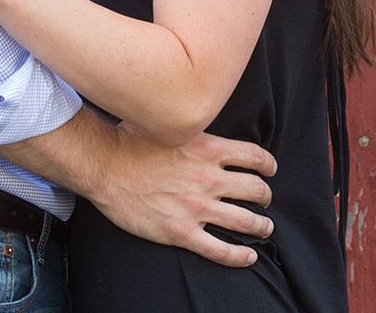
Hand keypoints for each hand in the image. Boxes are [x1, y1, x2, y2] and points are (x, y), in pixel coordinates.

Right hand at [87, 123, 278, 267]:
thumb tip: (197, 116)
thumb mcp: (169, 122)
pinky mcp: (181, 232)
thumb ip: (191, 126)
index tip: (270, 169)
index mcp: (209, 148)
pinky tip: (248, 257)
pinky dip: (239, 257)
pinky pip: (219, 250)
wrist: (105, 166)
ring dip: (260, 225)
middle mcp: (209, 178)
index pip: (254, 156)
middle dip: (265, 196)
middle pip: (255, 189)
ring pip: (245, 221)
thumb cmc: (130, 140)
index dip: (268, 164)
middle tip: (265, 200)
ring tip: (264, 227)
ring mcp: (197, 207)